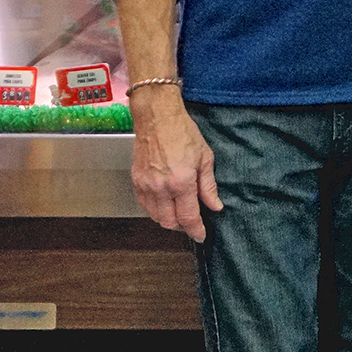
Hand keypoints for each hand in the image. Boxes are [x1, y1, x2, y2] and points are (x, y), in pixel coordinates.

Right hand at [129, 84, 220, 242]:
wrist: (157, 117)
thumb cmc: (182, 132)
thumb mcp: (205, 157)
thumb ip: (209, 186)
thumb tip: (215, 206)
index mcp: (181, 182)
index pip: (188, 217)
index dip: (196, 230)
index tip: (201, 235)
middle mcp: (161, 187)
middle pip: (169, 222)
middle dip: (182, 227)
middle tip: (191, 223)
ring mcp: (146, 185)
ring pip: (155, 217)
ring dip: (167, 220)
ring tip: (179, 213)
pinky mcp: (136, 180)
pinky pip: (144, 205)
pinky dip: (155, 210)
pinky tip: (164, 204)